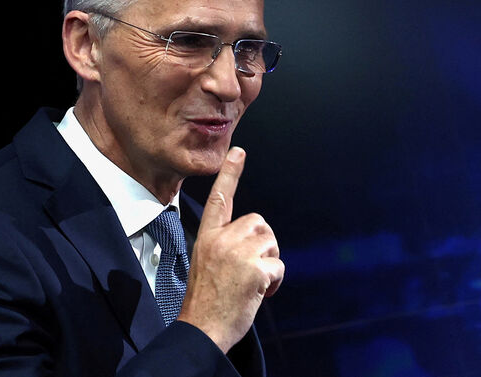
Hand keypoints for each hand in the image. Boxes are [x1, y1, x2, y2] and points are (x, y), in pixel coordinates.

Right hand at [177, 147, 283, 352]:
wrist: (201, 328)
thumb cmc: (206, 301)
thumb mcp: (206, 263)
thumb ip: (225, 245)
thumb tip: (252, 239)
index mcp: (207, 237)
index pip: (219, 199)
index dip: (230, 174)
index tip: (238, 151)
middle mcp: (221, 240)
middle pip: (258, 222)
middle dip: (263, 244)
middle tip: (251, 269)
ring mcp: (237, 253)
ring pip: (271, 241)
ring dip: (270, 261)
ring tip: (253, 281)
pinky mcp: (254, 268)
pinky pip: (279, 265)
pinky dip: (275, 281)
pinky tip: (260, 293)